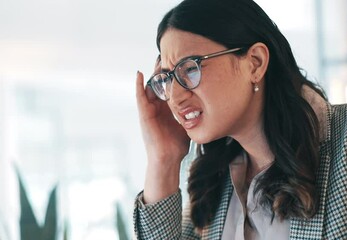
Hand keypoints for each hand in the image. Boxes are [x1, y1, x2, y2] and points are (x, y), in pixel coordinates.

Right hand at [136, 58, 189, 202]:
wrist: (168, 159)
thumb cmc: (177, 145)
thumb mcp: (188, 124)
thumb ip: (192, 114)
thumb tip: (208, 107)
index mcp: (167, 108)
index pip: (169, 87)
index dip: (173, 75)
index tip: (180, 61)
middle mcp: (157, 107)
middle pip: (159, 83)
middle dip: (164, 70)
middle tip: (169, 55)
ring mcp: (149, 110)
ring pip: (150, 87)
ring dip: (153, 74)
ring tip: (158, 59)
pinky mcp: (144, 115)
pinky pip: (139, 97)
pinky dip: (138, 86)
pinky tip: (139, 74)